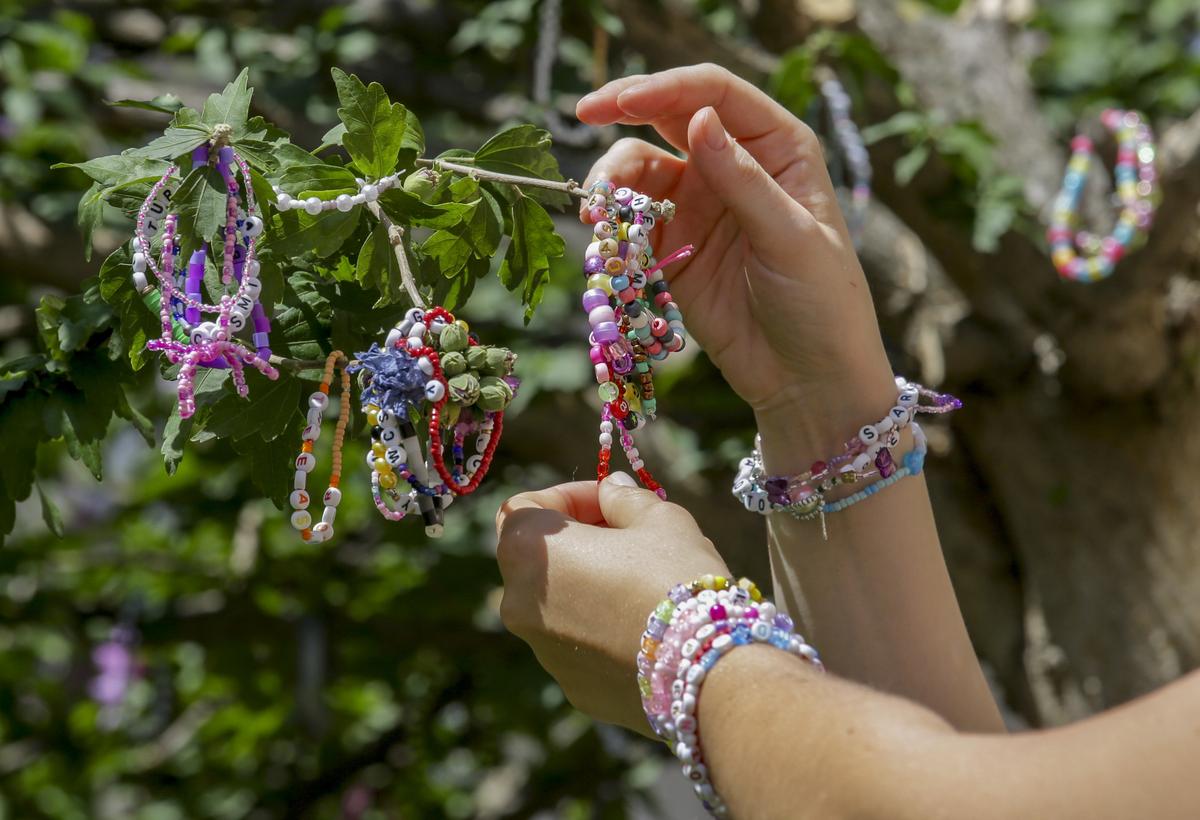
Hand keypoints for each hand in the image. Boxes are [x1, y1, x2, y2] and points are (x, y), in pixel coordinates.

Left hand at [495, 473, 727, 733]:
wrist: (706, 670)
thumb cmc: (676, 578)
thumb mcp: (659, 518)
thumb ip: (624, 498)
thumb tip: (611, 489)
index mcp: (528, 551)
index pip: (526, 507)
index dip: (569, 496)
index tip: (610, 502)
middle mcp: (518, 603)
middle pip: (536, 558)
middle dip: (577, 540)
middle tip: (627, 535)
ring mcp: (542, 651)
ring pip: (556, 603)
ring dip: (587, 585)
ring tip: (641, 582)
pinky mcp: (571, 687)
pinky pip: (578, 645)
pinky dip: (599, 628)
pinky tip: (645, 626)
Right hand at [577, 64, 897, 453]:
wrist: (807, 381)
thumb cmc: (822, 303)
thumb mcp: (789, 238)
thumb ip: (742, 180)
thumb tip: (698, 118)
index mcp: (779, 148)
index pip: (717, 95)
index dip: (667, 88)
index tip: (622, 102)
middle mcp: (736, 165)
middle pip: (670, 117)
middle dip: (624, 110)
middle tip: (584, 112)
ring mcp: (702, 205)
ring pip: (642, 169)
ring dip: (612, 180)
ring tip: (596, 212)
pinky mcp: (674, 248)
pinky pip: (632, 221)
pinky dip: (612, 223)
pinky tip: (603, 237)